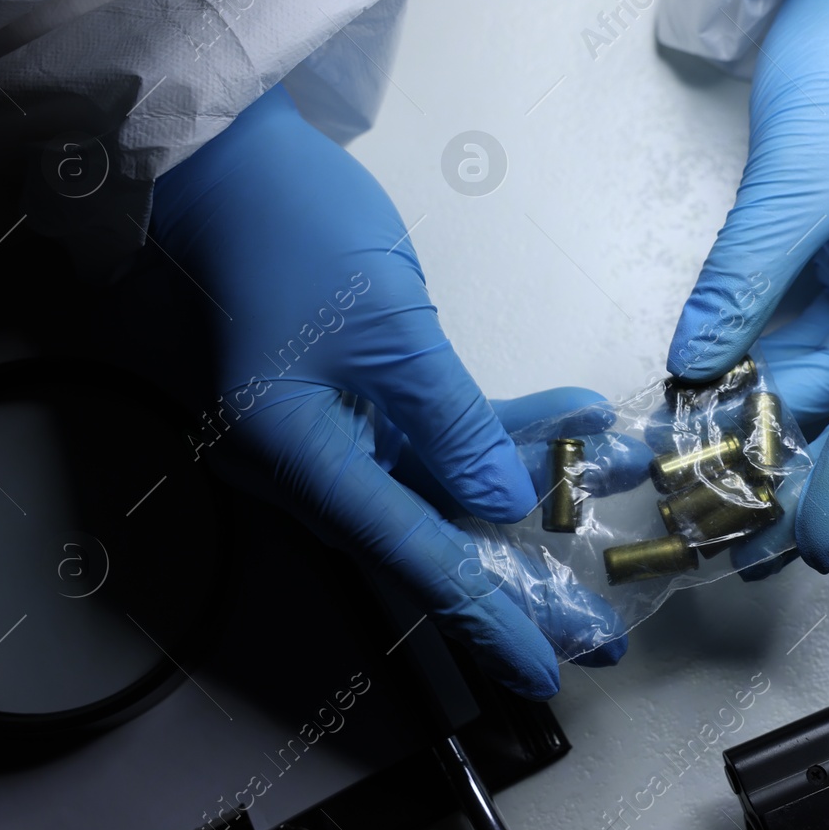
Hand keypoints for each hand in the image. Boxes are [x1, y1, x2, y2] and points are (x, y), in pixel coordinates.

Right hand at [140, 84, 623, 697]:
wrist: (224, 161)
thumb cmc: (293, 232)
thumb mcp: (386, 326)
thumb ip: (451, 423)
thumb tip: (502, 506)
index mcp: (302, 462)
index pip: (411, 557)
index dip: (485, 617)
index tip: (544, 668)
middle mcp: (311, 468)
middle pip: (429, 543)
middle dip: (518, 582)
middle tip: (597, 631)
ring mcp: (331, 434)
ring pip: (440, 489)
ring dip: (523, 494)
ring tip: (604, 504)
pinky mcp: (353, 397)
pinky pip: (431, 433)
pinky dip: (494, 430)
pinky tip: (569, 416)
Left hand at [668, 0, 828, 574]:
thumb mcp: (793, 181)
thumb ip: (743, 280)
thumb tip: (697, 365)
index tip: (814, 539)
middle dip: (810, 467)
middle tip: (750, 537)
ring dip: (784, 428)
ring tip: (725, 490)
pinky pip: (821, 341)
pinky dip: (776, 376)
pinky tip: (732, 415)